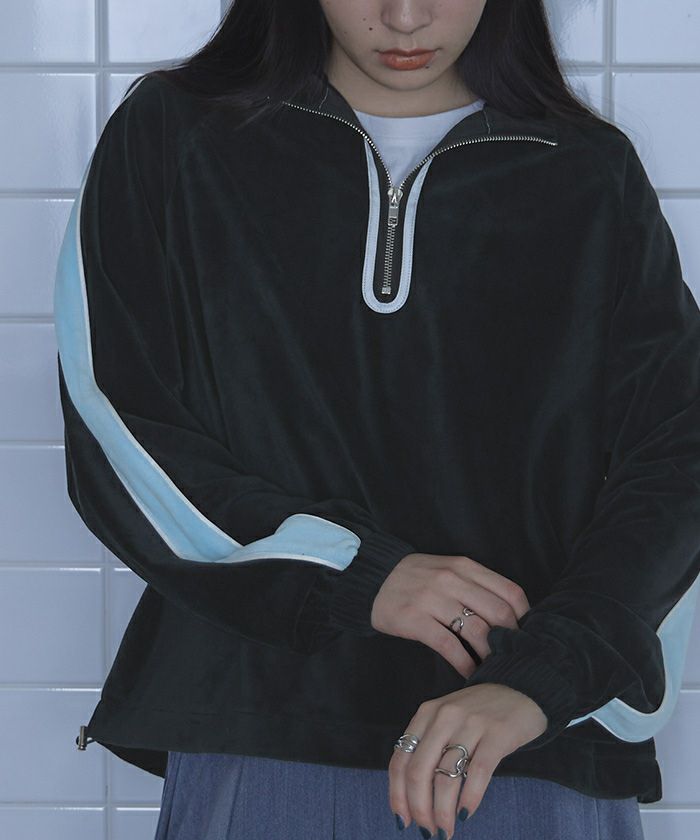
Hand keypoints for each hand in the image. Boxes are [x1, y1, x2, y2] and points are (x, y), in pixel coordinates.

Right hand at [371, 553, 529, 677]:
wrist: (373, 578)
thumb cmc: (417, 578)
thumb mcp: (448, 570)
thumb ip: (476, 585)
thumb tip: (510, 616)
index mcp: (464, 567)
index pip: (509, 591)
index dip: (524, 617)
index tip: (524, 635)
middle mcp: (451, 579)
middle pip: (498, 613)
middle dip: (510, 640)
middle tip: (511, 657)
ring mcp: (432, 598)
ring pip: (477, 631)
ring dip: (489, 655)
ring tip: (493, 668)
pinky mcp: (414, 619)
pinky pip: (449, 646)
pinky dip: (464, 664)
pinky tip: (469, 674)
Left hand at [388, 683, 547, 837]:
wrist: (520, 688)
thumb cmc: (478, 712)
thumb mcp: (446, 719)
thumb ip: (429, 747)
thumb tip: (413, 796)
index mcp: (426, 714)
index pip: (401, 760)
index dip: (398, 795)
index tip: (403, 820)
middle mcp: (444, 717)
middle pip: (419, 772)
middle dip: (419, 809)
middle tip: (427, 832)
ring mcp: (470, 723)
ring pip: (446, 777)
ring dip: (442, 811)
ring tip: (446, 830)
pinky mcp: (497, 733)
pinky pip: (477, 772)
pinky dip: (469, 798)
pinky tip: (465, 814)